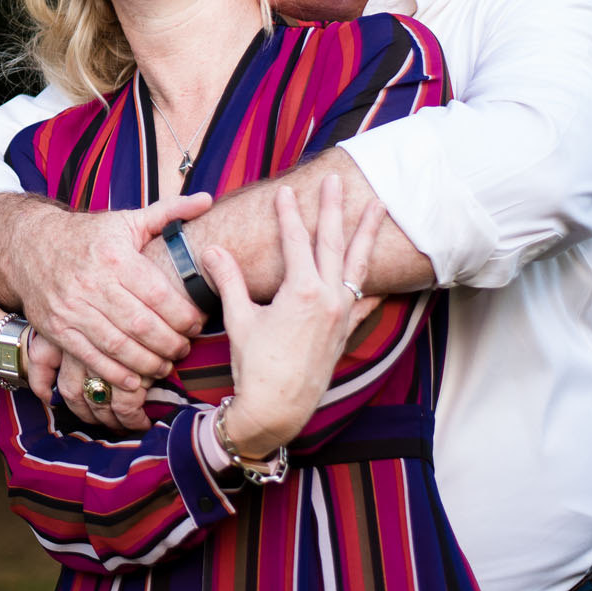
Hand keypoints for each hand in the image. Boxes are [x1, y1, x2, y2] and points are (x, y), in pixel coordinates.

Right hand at [5, 192, 213, 393]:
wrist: (29, 244)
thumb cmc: (88, 235)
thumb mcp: (126, 220)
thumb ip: (169, 213)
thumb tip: (207, 200)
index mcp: (114, 256)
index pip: (159, 296)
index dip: (184, 316)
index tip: (197, 323)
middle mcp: (92, 283)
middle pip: (142, 325)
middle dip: (171, 343)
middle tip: (184, 348)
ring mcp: (71, 308)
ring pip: (118, 345)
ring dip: (148, 363)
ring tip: (165, 365)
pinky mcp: (56, 328)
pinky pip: (90, 357)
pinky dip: (115, 373)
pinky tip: (134, 379)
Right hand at [201, 175, 382, 455]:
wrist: (277, 408)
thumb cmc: (256, 366)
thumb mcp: (239, 319)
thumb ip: (229, 281)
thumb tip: (211, 251)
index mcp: (302, 292)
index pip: (295, 242)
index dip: (288, 214)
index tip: (284, 192)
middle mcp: (328, 299)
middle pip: (333, 243)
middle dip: (333, 209)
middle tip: (335, 181)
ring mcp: (341, 315)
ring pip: (358, 264)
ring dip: (366, 234)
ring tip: (378, 207)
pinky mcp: (344, 331)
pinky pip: (365, 300)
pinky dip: (372, 283)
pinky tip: (379, 273)